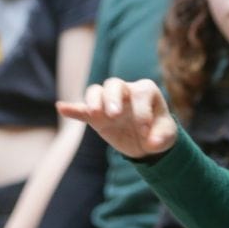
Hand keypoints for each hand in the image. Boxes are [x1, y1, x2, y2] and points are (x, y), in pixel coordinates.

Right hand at [57, 78, 176, 158]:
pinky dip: (72, 109)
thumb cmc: (159, 132)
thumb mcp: (168, 136)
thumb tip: (151, 142)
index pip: (140, 94)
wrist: (148, 142)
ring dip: (94, 101)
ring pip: (97, 92)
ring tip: (94, 114)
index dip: (142, 113)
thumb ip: (162, 137)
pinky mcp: (96, 117)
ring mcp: (109, 103)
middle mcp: (126, 92)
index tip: (145, 132)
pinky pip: (82, 110)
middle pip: (114, 85)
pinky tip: (61, 108)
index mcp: (145, 91)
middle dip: (113, 98)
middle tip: (115, 115)